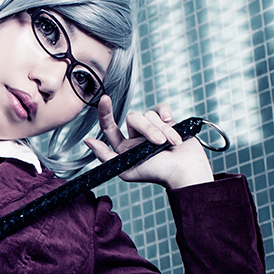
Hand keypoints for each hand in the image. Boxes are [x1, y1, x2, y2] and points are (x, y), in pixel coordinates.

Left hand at [83, 99, 212, 188]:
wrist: (185, 170)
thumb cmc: (157, 174)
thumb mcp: (126, 169)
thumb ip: (106, 156)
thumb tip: (88, 141)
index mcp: (124, 147)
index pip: (109, 127)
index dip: (105, 113)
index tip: (104, 99)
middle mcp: (136, 136)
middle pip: (133, 118)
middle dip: (147, 129)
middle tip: (159, 143)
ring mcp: (152, 127)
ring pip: (149, 114)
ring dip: (162, 129)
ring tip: (171, 143)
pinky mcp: (167, 122)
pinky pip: (160, 108)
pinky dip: (165, 112)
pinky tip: (170, 119)